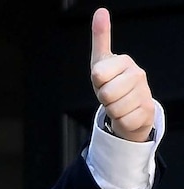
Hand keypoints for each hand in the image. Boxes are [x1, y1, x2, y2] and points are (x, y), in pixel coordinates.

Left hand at [90, 8, 154, 141]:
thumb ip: (101, 37)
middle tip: (110, 95)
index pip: (98, 74)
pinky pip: (122, 120)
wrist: (129, 107)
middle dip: (103, 98)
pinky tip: (126, 113)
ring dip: (111, 110)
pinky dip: (120, 121)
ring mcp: (145, 93)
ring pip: (114, 108)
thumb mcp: (101, 61)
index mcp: (124, 61)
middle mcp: (138, 75)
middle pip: (105, 93)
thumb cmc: (111, 82)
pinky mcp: (147, 112)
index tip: (103, 80)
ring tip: (117, 103)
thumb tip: (100, 11)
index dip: (97, 81)